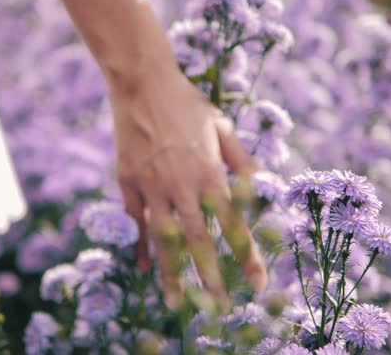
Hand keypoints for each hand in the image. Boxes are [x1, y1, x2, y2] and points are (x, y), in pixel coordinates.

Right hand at [108, 66, 267, 308]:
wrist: (142, 83)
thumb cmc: (187, 104)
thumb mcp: (222, 127)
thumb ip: (242, 161)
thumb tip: (262, 188)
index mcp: (209, 172)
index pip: (233, 224)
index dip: (247, 255)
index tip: (257, 283)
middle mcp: (181, 185)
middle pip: (198, 240)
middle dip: (211, 276)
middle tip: (219, 307)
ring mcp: (151, 186)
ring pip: (162, 237)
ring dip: (172, 272)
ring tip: (177, 301)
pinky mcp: (128, 182)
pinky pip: (135, 221)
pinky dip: (139, 245)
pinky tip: (142, 268)